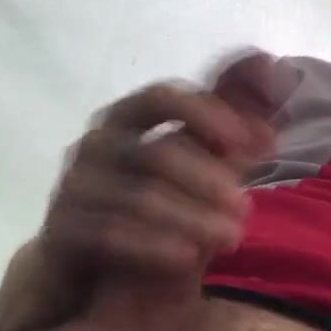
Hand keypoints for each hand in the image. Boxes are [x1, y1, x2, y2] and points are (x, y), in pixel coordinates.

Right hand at [14, 54, 287, 330]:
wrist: (86, 267)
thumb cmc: (151, 201)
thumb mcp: (199, 158)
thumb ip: (231, 112)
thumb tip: (268, 63)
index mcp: (126, 118)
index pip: (162, 97)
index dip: (207, 115)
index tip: (255, 143)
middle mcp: (96, 145)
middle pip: (154, 153)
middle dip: (207, 179)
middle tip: (246, 207)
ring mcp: (74, 187)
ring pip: (137, 197)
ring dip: (189, 217)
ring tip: (231, 238)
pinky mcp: (62, 230)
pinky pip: (107, 233)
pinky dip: (151, 244)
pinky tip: (187, 258)